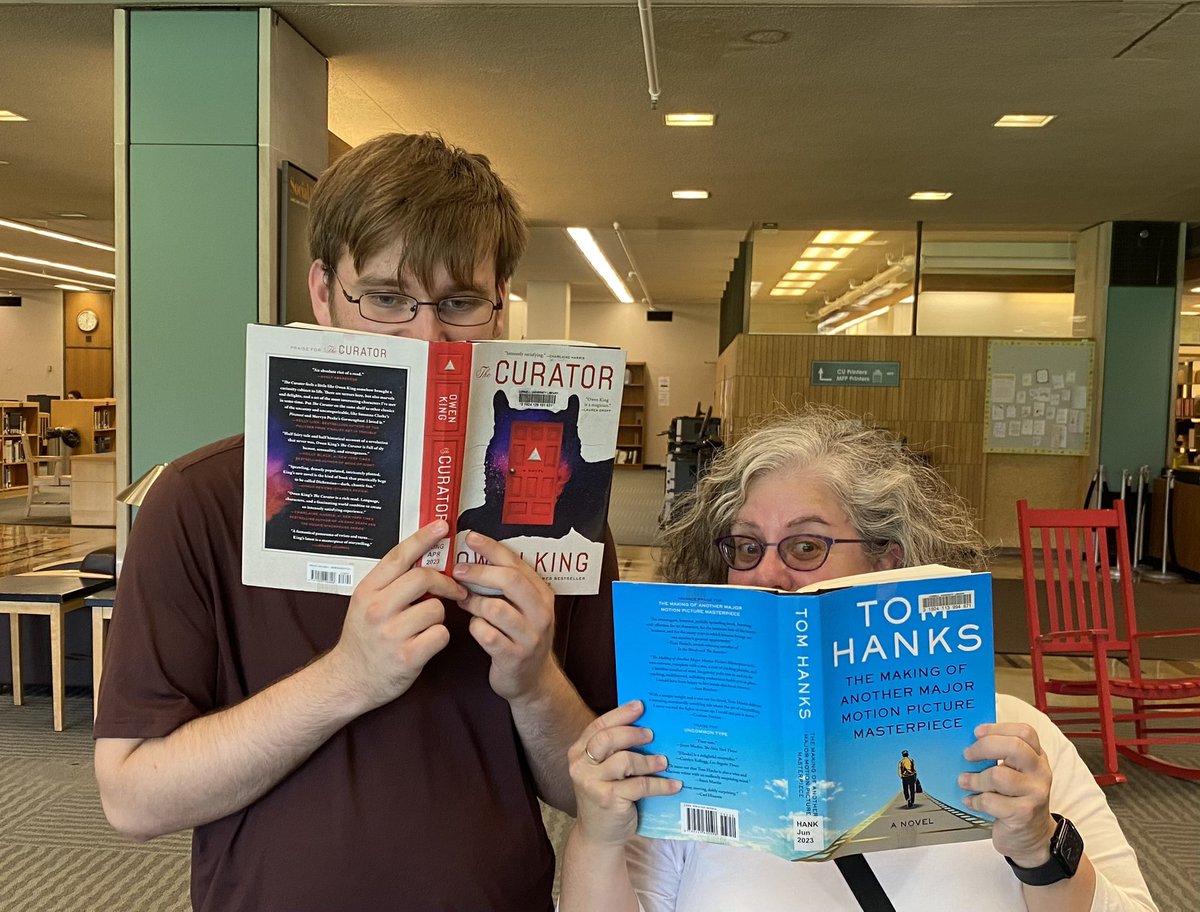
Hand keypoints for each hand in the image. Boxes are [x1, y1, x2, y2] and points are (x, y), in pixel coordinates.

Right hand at [327, 520, 466, 709]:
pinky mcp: (408, 655)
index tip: (443, 526)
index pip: (399, 556)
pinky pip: (441, 634)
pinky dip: (439, 637)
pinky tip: (425, 643)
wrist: (349, 680)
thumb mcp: (366, 603)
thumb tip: (425, 557)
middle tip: (455, 589)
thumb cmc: (364, 638)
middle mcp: (377, 609)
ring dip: (438, 616)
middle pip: (424, 577)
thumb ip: (390, 582)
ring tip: (424, 626)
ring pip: (437, 608)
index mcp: (367, 591)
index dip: (424, 537)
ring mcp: (392, 633)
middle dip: (445, 582)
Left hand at [451, 531, 557, 701]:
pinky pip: (487, 635)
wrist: (533, 680)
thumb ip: (507, 584)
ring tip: (464, 601)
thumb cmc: (521, 635)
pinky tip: (474, 626)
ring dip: (474, 602)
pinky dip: (475, 628)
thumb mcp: (524, 606)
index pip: (517, 562)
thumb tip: (474, 555)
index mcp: (543, 594)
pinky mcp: (515, 657)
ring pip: (495, 608)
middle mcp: (541, 613)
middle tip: (458, 570)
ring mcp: (530, 636)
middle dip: (479, 572)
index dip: (492, 548)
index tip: (471, 538)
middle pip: (509, 581)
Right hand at [569, 701, 681, 847]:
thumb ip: (615, 750)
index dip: (621, 714)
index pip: (599, 726)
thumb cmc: (606, 796)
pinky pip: (639, 785)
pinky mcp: (608, 799)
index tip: (640, 706)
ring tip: (664, 762)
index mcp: (579, 752)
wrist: (598, 835)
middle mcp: (580, 765)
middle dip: (632, 733)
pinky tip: (674, 785)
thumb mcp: (603, 771)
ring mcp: (592, 783)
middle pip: (608, 739)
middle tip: (651, 734)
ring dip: (648, 760)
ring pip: (624, 761)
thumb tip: (648, 726)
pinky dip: (660, 784)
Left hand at [960, 722, 1057, 867]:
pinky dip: (975, 800)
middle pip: (1014, 747)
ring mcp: (1034, 793)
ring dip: (975, 779)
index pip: (1025, 732)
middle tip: (968, 755)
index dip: (998, 729)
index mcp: (1037, 757)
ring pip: (998, 775)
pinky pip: (991, 800)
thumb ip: (1001, 756)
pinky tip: (972, 801)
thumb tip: (969, 741)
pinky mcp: (1023, 814)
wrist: (1034, 838)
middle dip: (984, 747)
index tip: (977, 732)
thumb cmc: (1018, 800)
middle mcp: (1040, 772)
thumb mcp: (1016, 773)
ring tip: (965, 782)